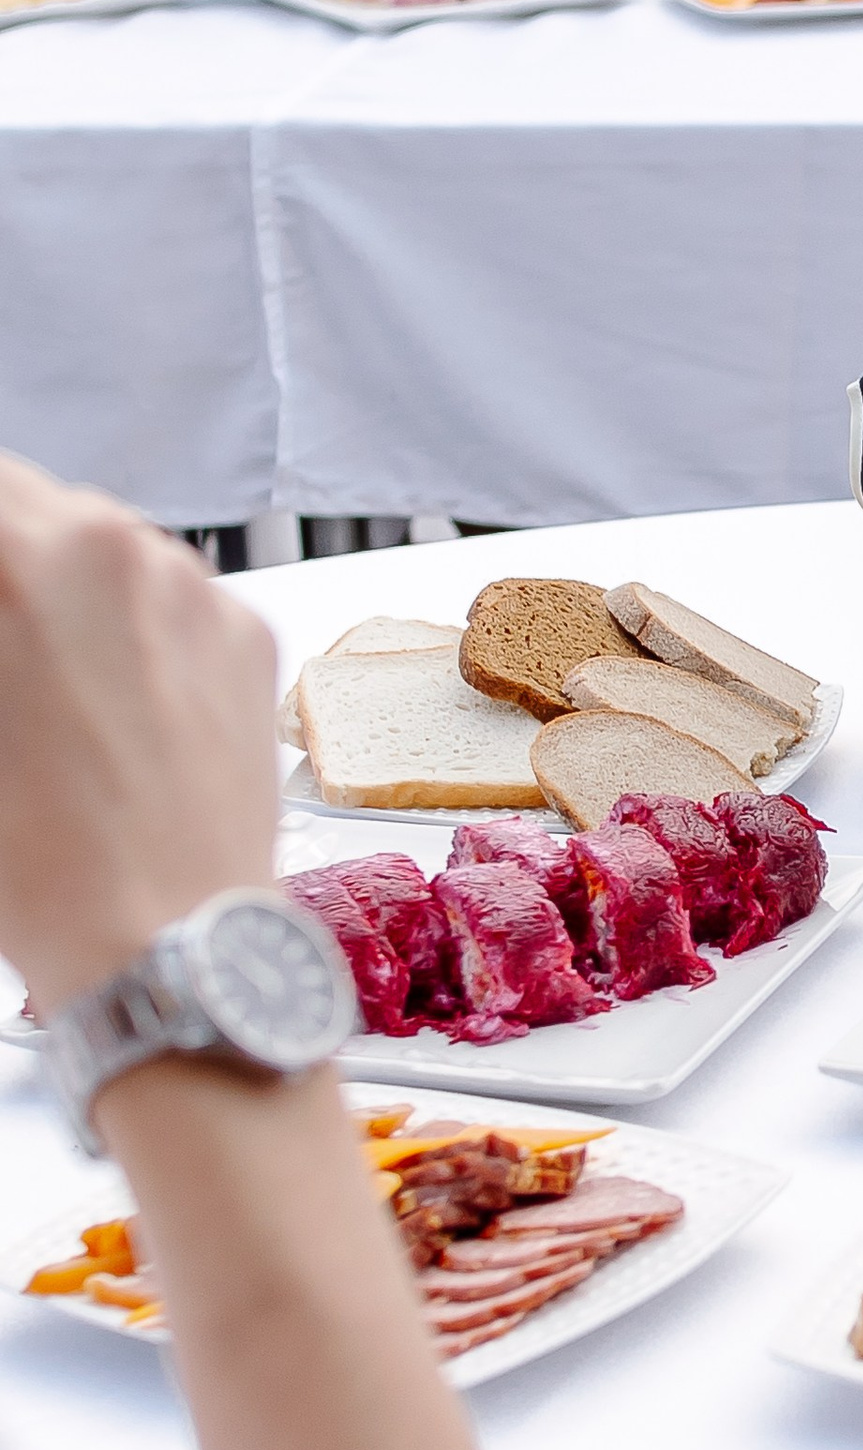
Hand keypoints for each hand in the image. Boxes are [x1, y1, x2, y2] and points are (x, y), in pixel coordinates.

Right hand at [0, 458, 277, 1013]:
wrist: (162, 943)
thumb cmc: (38, 861)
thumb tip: (3, 616)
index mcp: (37, 553)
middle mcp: (128, 548)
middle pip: (30, 505)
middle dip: (4, 564)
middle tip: (4, 647)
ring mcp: (199, 590)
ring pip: (103, 549)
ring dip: (60, 588)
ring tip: (39, 685)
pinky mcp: (250, 638)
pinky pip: (169, 600)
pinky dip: (129, 629)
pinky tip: (105, 709)